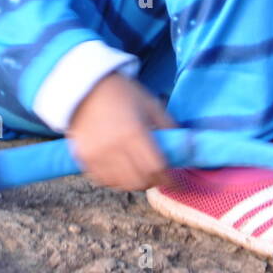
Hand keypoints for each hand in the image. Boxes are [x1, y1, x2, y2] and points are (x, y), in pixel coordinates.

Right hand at [67, 72, 177, 190]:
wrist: (86, 87)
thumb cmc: (123, 93)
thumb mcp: (151, 104)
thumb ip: (169, 127)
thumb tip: (187, 147)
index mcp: (134, 133)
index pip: (156, 168)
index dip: (170, 180)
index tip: (178, 184)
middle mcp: (114, 148)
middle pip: (140, 181)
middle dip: (154, 181)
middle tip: (159, 175)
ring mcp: (97, 155)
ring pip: (122, 185)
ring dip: (135, 183)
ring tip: (141, 172)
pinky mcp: (84, 159)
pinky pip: (104, 181)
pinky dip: (117, 181)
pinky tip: (122, 170)